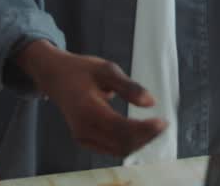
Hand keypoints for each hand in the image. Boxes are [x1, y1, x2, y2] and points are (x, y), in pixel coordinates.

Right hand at [16, 40, 166, 156]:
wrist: (55, 77)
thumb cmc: (81, 70)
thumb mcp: (106, 69)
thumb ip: (129, 86)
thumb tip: (151, 103)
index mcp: (87, 109)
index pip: (120, 128)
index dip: (144, 129)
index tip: (163, 121)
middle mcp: (83, 129)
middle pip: (121, 143)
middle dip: (146, 136)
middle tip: (163, 124)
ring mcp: (82, 137)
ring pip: (118, 150)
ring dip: (139, 142)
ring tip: (155, 127)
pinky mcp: (85, 141)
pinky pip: (111, 149)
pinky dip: (128, 143)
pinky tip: (140, 132)